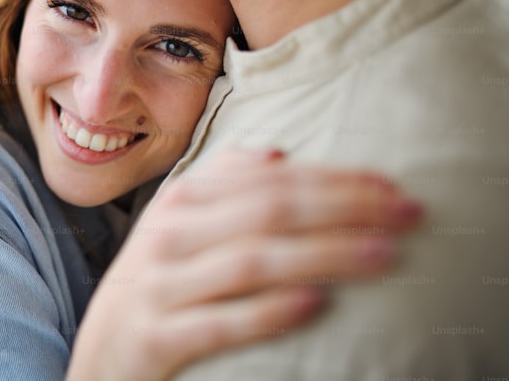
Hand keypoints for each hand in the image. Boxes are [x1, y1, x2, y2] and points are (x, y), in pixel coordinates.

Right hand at [66, 148, 423, 380]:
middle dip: (344, 208)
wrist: (101, 354)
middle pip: (268, 211)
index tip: (390, 187)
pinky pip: (221, 322)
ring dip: (324, 255)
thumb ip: (220, 184)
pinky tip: (316, 304)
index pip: (267, 179)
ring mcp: (160, 286)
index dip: (332, 178)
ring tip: (383, 255)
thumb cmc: (155, 283)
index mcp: (180, 201)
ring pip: (252, 261)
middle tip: (407, 214)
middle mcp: (169, 235)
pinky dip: (269, 312)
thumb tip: (278, 154)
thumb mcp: (176, 225)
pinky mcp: (158, 336)